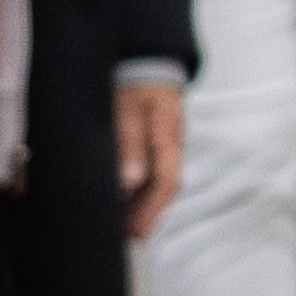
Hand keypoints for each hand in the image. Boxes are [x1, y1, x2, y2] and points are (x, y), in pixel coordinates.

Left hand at [115, 77, 188, 239]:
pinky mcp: (157, 140)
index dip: (151, 211)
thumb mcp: (126, 109)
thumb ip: (129, 143)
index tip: (136, 232)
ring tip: (124, 224)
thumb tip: (130, 181)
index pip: (166, 182)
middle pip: (165, 187)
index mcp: (168, 137)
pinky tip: (125, 196)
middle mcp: (172, 144)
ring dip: (143, 203)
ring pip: (159, 180)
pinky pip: (153, 169)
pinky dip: (140, 188)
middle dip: (148, 214)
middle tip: (128, 236)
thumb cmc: (135, 82)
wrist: (146, 60)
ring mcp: (167, 142)